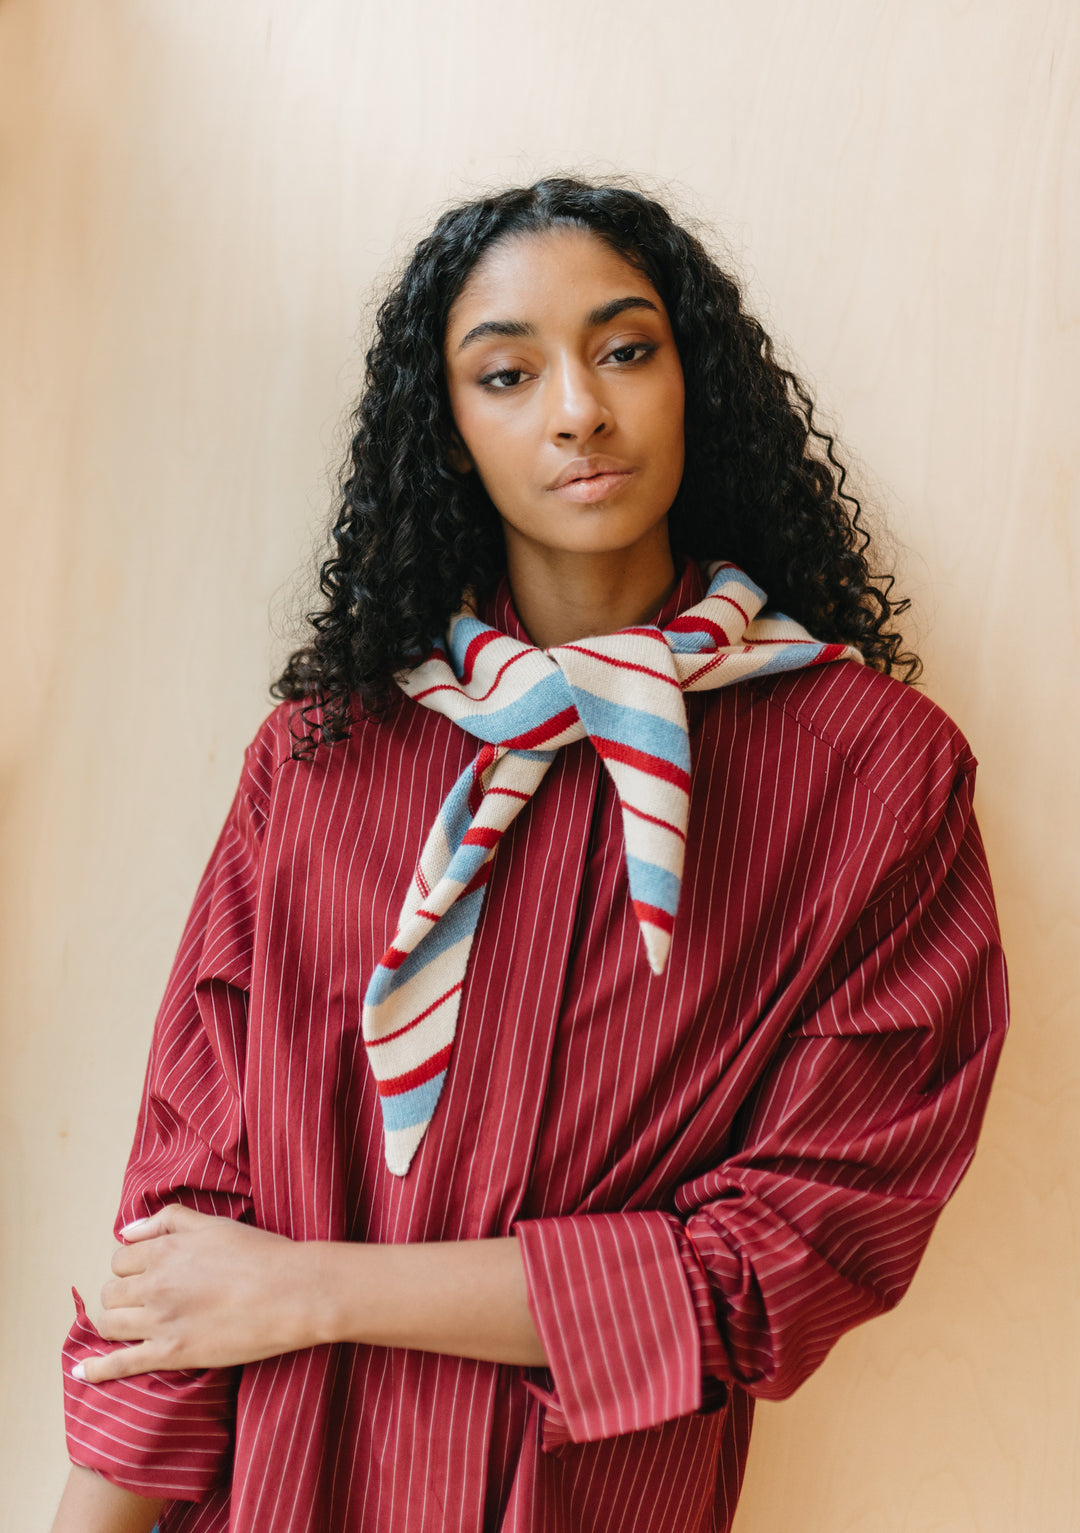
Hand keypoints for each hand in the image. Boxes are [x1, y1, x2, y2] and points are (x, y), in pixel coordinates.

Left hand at [77, 1205, 323, 1382]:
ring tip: (129, 1326)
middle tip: (145, 1300)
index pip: (120, 1259)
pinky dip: (96, 1369)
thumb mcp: (214, 1223)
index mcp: (165, 1250)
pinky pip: (121, 1364)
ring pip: (110, 1324)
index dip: (131, 1267)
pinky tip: (82, 1372)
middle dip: (122, 1295)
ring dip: (115, 1323)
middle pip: (112, 1292)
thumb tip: (128, 1230)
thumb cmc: (260, 1254)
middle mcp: (155, 1284)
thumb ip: (168, 1220)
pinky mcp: (172, 1353)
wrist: (291, 1292)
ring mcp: (161, 1321)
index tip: (146, 1274)